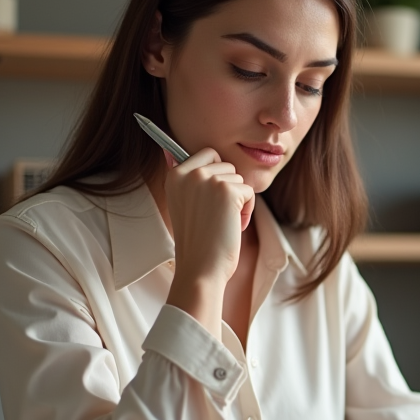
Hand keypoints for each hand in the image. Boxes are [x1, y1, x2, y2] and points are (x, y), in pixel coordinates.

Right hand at [162, 148, 254, 332]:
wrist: (200, 268)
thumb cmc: (196, 241)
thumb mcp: (182, 203)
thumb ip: (184, 179)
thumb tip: (170, 150)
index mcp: (174, 175)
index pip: (207, 154)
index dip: (216, 176)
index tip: (210, 201)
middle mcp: (189, 173)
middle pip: (226, 164)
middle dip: (228, 189)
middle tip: (215, 215)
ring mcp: (208, 180)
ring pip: (239, 179)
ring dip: (237, 202)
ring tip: (221, 223)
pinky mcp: (227, 191)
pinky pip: (250, 192)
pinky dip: (247, 211)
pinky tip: (231, 227)